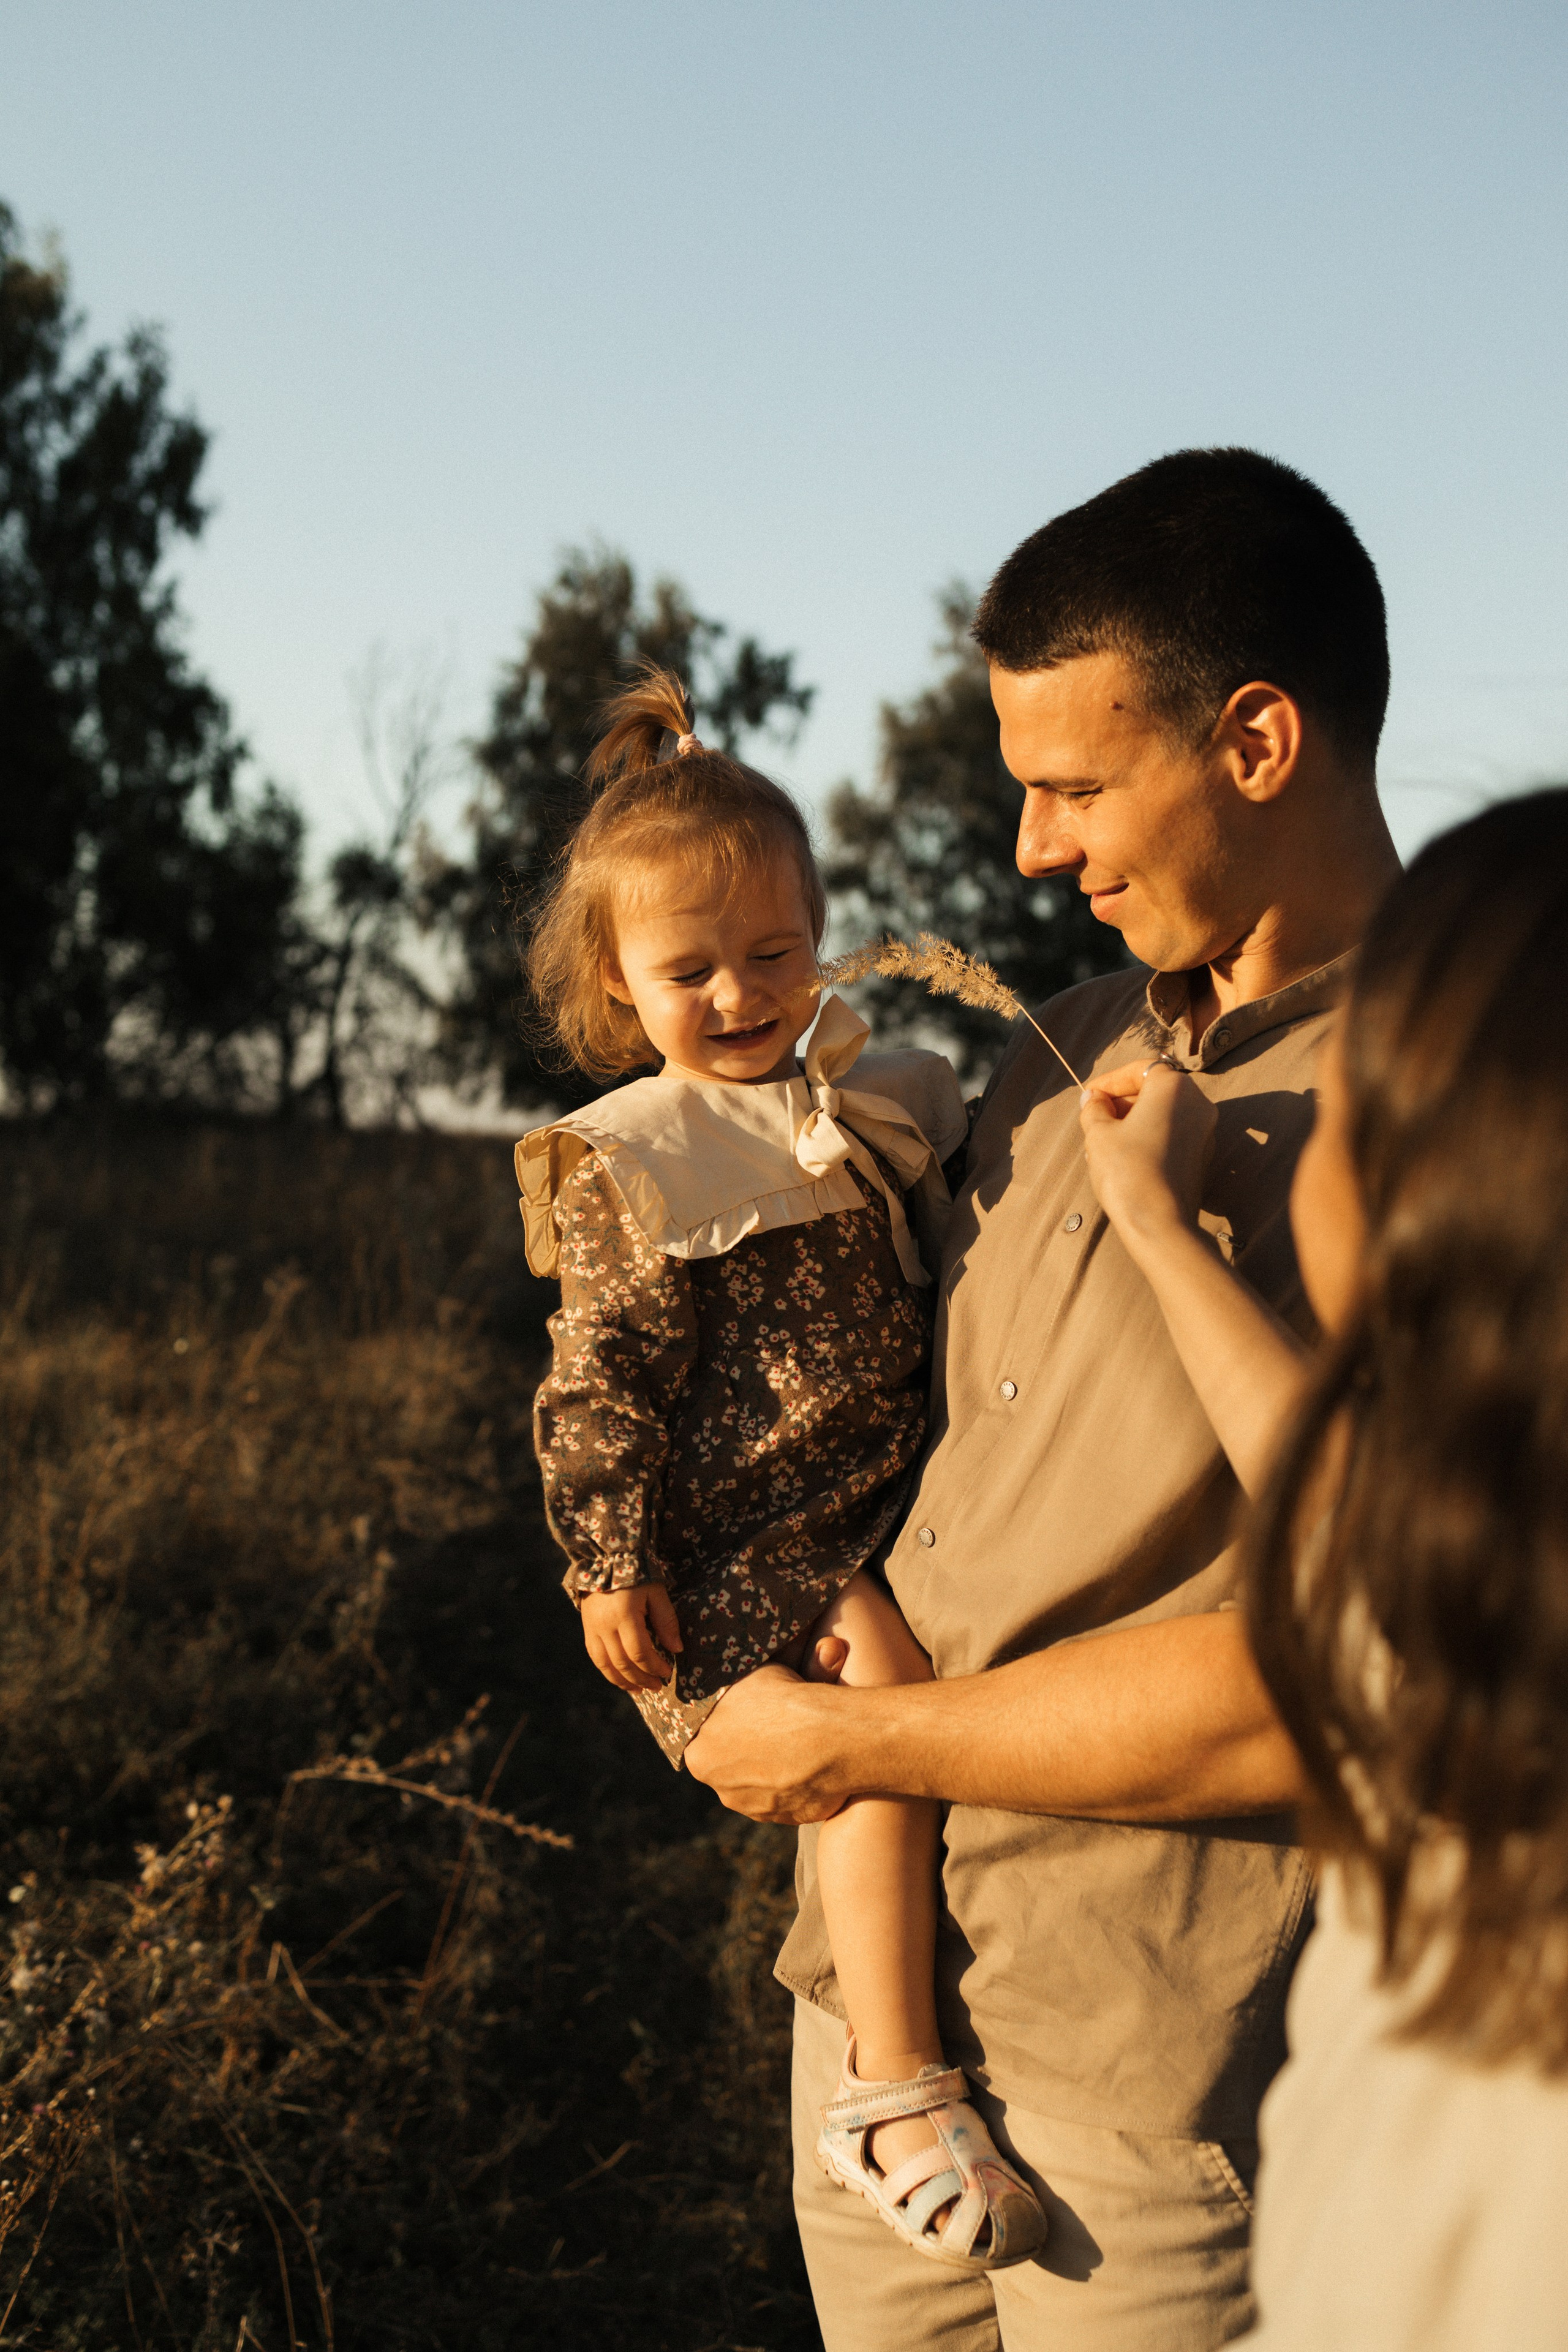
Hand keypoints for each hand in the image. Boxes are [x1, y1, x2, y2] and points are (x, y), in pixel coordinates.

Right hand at [580, 1582, 682, 1693]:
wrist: (605, 1559)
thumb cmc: (637, 1574)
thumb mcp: (656, 1592)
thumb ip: (666, 1621)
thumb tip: (676, 1650)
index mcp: (624, 1615)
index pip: (640, 1652)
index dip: (655, 1667)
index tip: (667, 1672)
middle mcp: (605, 1625)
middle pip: (623, 1663)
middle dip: (642, 1678)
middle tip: (657, 1686)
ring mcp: (592, 1628)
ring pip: (606, 1665)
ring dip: (624, 1681)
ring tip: (639, 1690)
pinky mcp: (586, 1628)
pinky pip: (595, 1657)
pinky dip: (608, 1672)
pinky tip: (620, 1678)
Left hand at [684, 1664, 854, 1822]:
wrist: (832, 1736)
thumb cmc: (783, 1697)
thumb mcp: (745, 1677)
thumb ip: (728, 1690)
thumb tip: (722, 1678)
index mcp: (700, 1756)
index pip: (704, 1742)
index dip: (726, 1725)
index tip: (746, 1714)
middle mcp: (723, 1789)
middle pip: (730, 1766)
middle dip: (747, 1750)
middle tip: (772, 1727)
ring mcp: (756, 1809)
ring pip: (758, 1784)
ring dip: (771, 1769)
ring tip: (795, 1743)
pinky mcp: (788, 1818)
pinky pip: (786, 1799)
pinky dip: (794, 1784)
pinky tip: (809, 1762)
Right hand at [1079, 1060, 1216, 1244]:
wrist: (1159, 1224)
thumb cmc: (1127, 1172)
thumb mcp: (1099, 1134)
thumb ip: (1095, 1109)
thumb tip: (1093, 1100)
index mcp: (1174, 1087)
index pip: (1139, 1069)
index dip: (1110, 1081)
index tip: (1090, 1097)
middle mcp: (1198, 1103)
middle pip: (1155, 1090)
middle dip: (1122, 1102)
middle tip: (1095, 1118)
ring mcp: (1205, 1131)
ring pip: (1164, 1114)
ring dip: (1134, 1121)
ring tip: (1105, 1141)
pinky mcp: (1202, 1157)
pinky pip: (1173, 1135)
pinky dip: (1150, 1137)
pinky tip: (1126, 1157)